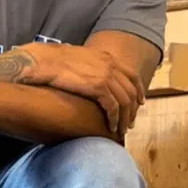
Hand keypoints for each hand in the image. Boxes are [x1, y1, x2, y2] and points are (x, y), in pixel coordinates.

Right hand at [23, 43, 145, 135]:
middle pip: (131, 91)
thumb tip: (92, 77)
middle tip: (130, 122)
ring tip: (122, 129)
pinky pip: (113, 107)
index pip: (132, 75)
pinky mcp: (99, 87)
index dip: (139, 90)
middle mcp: (111, 66)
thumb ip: (92, 66)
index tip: (140, 102)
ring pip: (125, 101)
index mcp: (108, 58)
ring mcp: (106, 76)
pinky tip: (111, 126)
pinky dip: (114, 119)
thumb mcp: (81, 58)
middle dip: (132, 109)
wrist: (47, 60)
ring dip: (125, 118)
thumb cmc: (56, 60)